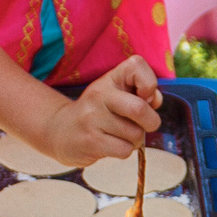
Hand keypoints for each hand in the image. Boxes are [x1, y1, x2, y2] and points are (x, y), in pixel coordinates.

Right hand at [44, 56, 164, 165]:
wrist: (60, 131)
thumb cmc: (99, 112)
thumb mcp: (118, 95)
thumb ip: (142, 95)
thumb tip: (155, 100)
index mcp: (110, 78)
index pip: (137, 65)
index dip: (149, 84)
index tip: (144, 97)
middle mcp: (99, 94)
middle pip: (140, 109)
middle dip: (151, 122)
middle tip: (145, 125)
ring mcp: (92, 118)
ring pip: (135, 134)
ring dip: (135, 140)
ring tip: (120, 135)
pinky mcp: (90, 141)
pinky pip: (124, 150)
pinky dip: (124, 151)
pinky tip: (111, 145)